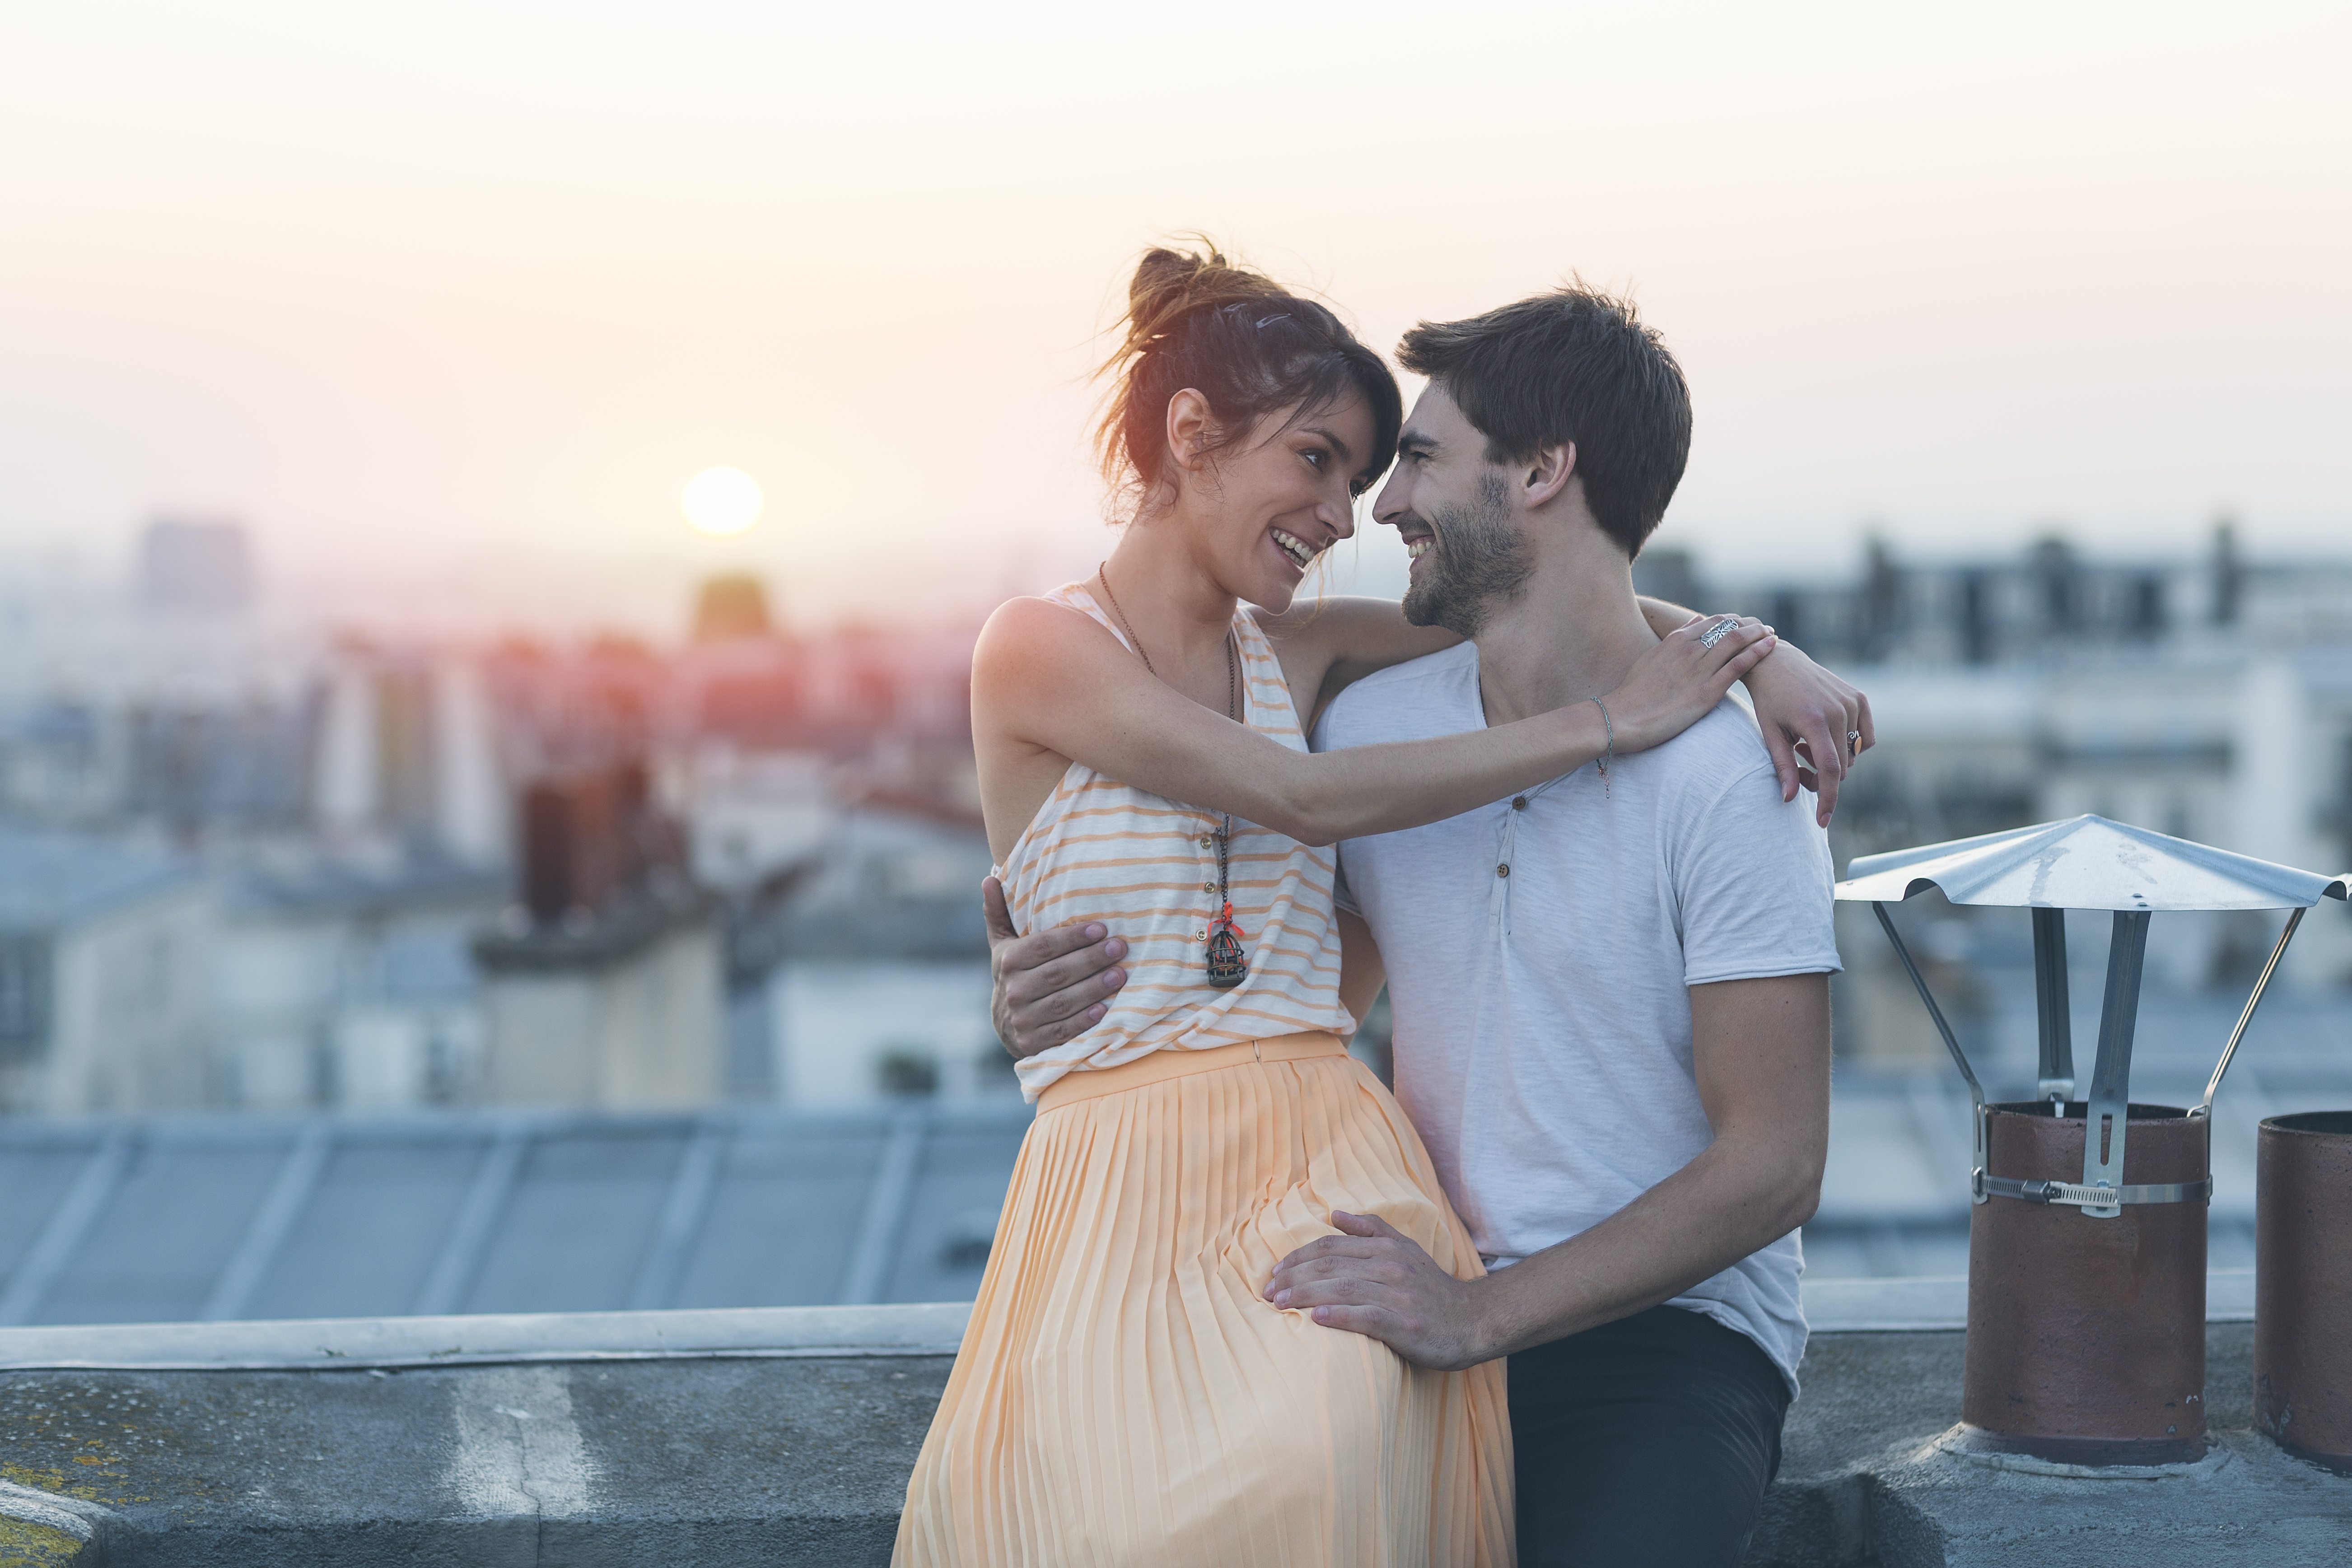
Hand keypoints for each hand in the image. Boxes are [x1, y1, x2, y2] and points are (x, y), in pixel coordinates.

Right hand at [984, 876, 1126, 1057]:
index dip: (1072, 937)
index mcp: (1007, 961)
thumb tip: (990, 878)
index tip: (1101, 929)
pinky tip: (1105, 1009)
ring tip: (1120, 975)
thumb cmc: (1016, 973)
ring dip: (1094, 988)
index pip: (1043, 946)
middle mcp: (1012, 991)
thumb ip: (1000, 912)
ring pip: (1063, 1002)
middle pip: (1057, 973)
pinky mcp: (1034, 1044)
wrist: (1007, 1024)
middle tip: (1119, 948)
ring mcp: (1022, 1020)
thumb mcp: (1004, 943)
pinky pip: (1064, 1031)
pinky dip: (1085, 1021)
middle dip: (1090, 960)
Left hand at [1263, 1211, 1490, 1371]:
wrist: (1472, 1321)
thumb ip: (1370, 1229)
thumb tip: (1334, 1214)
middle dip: (1293, 1276)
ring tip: (1278, 1303)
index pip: (1331, 1246)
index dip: (1298, 1257)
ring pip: (1341, 1288)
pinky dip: (1338, 1316)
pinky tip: (1314, 1319)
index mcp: (1386, 1248)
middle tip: (1267, 1291)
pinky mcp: (1405, 1324)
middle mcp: (1390, 1267)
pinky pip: (1366, 1317)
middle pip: (1330, 1265)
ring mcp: (1398, 1296)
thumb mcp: (1406, 1248)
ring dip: (1304, 1295)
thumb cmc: (1432, 1288)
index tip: (1275, 1272)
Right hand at [1601, 615, 1775, 752]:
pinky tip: (1771, 645)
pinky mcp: (1708, 691)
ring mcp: (1699, 669)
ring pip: (1736, 641)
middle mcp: (1689, 649)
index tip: (1744, 624)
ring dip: (1758, 634)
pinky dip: (1758, 652)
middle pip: (1728, 628)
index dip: (1731, 621)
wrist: (1621, 718)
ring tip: (1772, 633)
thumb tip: (1696, 621)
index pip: (1711, 622)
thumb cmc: (1632, 693)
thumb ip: (1674, 639)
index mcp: (1674, 641)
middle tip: (1764, 626)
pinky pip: (1739, 665)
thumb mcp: (1651, 657)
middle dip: (1749, 625)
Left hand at [1739, 640, 1873, 826]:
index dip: (1827, 798)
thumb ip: (1782, 766)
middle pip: (1841, 767)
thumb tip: (1789, 799)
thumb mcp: (1770, 734)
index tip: (1822, 821)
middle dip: (1821, 776)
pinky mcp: (1860, 698)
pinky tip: (1825, 734)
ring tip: (1806, 744)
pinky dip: (1849, 745)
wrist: (1777, 662)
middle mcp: (1839, 711)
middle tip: (1798, 763)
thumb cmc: (1768, 700)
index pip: (1830, 770)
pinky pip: (1865, 737)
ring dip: (1833, 759)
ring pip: (1853, 755)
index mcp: (1814, 721)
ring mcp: (1852, 703)